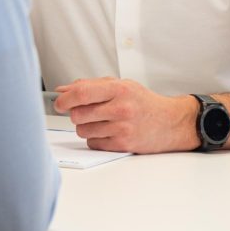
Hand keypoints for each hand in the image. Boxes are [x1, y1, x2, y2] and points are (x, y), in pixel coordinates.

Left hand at [53, 77, 198, 153]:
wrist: (170, 123)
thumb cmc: (143, 103)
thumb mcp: (121, 85)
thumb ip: (91, 85)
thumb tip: (63, 90)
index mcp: (119, 89)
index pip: (81, 93)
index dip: (64, 99)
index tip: (59, 102)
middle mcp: (121, 108)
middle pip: (78, 114)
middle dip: (75, 114)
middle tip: (84, 112)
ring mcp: (122, 128)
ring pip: (83, 130)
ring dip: (85, 127)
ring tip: (100, 122)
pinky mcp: (123, 145)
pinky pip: (93, 144)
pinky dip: (95, 139)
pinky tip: (107, 132)